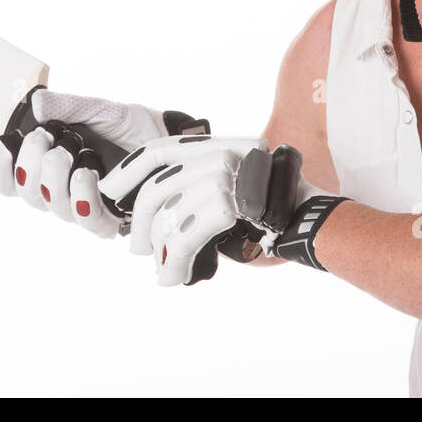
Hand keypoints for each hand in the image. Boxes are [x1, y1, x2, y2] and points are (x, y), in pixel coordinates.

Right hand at [0, 87, 209, 237]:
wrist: (169, 135)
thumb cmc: (130, 125)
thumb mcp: (94, 109)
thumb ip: (64, 106)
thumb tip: (35, 103)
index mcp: (49, 164)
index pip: (9, 179)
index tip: (0, 145)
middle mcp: (63, 189)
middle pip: (27, 193)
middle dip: (28, 165)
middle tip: (43, 138)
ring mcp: (87, 205)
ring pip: (53, 207)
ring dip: (52, 179)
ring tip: (65, 153)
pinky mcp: (113, 218)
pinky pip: (87, 221)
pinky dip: (81, 198)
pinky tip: (85, 176)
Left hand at [99, 138, 343, 284]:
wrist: (312, 221)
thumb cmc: (272, 212)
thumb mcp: (231, 189)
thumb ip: (196, 192)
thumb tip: (154, 217)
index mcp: (215, 146)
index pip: (158, 151)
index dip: (127, 172)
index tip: (109, 192)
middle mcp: (218, 154)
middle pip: (157, 188)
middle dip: (141, 223)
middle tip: (138, 247)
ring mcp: (224, 177)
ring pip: (168, 216)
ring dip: (161, 250)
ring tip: (162, 269)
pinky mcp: (227, 204)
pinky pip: (184, 236)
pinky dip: (174, 261)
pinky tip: (173, 276)